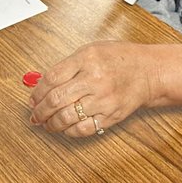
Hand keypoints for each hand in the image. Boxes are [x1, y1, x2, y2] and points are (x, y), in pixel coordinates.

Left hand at [28, 41, 156, 136]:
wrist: (149, 72)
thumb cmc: (119, 59)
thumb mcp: (91, 51)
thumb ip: (66, 66)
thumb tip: (41, 84)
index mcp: (87, 59)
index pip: (52, 78)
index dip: (37, 92)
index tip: (32, 98)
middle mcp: (94, 79)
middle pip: (55, 100)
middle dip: (39, 111)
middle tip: (35, 114)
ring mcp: (103, 99)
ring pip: (66, 118)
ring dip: (51, 124)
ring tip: (46, 123)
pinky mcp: (110, 116)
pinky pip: (83, 129)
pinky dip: (68, 131)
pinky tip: (64, 128)